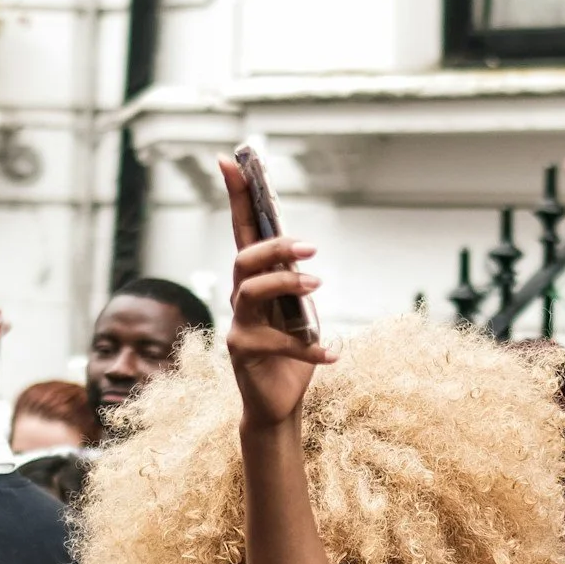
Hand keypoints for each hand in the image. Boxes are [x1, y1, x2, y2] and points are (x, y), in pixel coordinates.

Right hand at [219, 155, 337, 428]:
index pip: (242, 231)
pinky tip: (333, 355)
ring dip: (286, 283)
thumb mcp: (299, 311)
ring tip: (318, 286)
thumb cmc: (291, 352)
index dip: (236, 196)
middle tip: (310, 247)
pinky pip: (279, 344)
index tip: (230, 160)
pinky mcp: (245, 353)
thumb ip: (295, 283)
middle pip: (244, 258)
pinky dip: (311, 349)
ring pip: (250, 291)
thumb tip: (304, 249)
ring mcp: (238, 326)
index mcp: (255, 282)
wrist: (279, 403)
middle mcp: (240, 299)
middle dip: (274, 246)